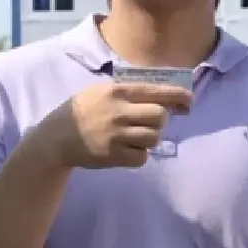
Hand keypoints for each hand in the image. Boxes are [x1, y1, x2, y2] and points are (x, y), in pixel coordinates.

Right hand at [36, 81, 193, 169]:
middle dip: (162, 119)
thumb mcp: (101, 91)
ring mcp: (117, 135)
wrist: (57, 137)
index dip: (177, 96)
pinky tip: (128, 148)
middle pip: (160, 116)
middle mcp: (119, 112)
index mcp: (117, 92)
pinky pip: (142, 157)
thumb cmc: (82, 110)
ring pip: (154, 137)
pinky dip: (140, 154)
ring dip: (151, 137)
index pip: (156, 91)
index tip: (189, 100)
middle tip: (152, 121)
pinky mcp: (114, 156)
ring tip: (137, 135)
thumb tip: (163, 94)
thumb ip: (128, 90)